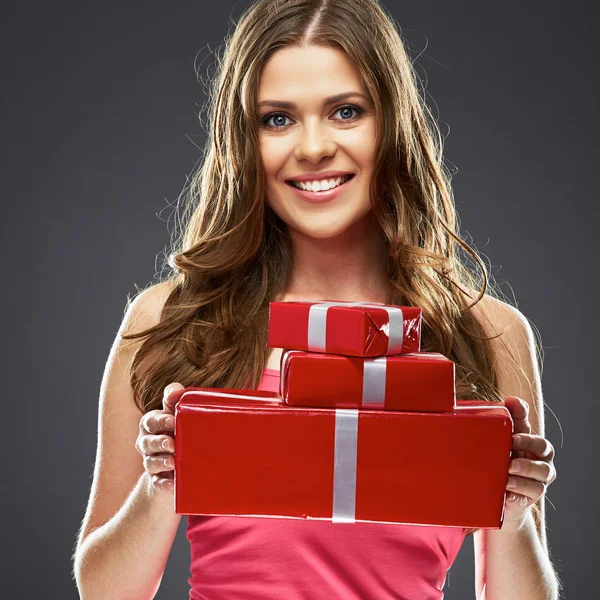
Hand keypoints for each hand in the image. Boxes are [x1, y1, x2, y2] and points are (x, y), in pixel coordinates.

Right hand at [135, 382, 185, 492]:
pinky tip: (173, 483)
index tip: (172, 420)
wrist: (179, 466)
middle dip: (159, 442)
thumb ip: (176, 401)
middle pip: (147, 441)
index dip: (160, 420)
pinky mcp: (158, 481)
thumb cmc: (181, 432)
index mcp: (152, 425)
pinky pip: (157, 483)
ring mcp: (151, 462)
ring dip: (161, 461)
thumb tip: (177, 390)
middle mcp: (147, 443)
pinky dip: (164, 484)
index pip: (151, 420)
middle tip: (172, 443)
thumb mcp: (179, 415)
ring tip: (173, 462)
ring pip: (150, 462)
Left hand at [502, 396, 556, 528]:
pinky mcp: (531, 498)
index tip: (512, 418)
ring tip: (507, 473)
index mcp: (530, 442)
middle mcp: (540, 459)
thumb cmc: (500, 465)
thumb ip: (500, 424)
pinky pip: (529, 495)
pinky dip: (517, 493)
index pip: (531, 426)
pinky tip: (506, 493)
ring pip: (541, 473)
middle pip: (544, 447)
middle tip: (511, 444)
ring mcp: (538, 479)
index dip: (524, 418)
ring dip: (523, 472)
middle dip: (528, 444)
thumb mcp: (497, 445)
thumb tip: (505, 401)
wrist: (501, 499)